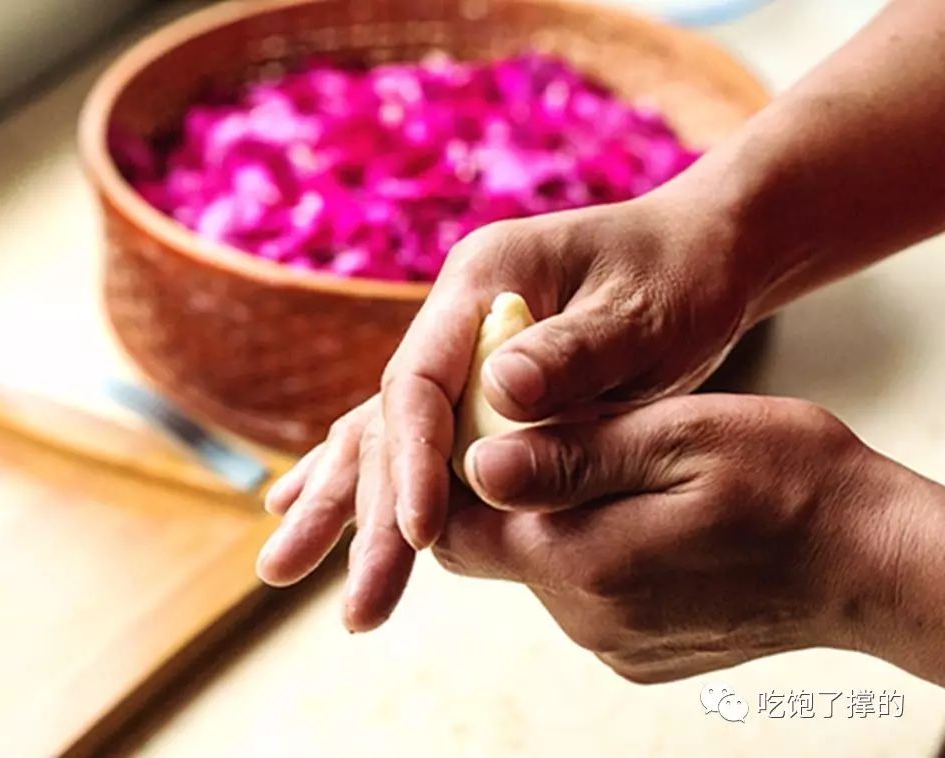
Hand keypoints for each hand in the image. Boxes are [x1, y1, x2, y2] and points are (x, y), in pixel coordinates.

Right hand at [256, 192, 758, 630]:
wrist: (700, 252)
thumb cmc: (679, 276)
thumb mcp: (639, 312)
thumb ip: (572, 351)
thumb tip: (500, 395)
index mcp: (481, 282)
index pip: (421, 381)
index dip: (414, 461)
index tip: (420, 536)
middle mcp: (452, 315)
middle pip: (390, 421)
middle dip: (366, 514)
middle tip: (356, 609)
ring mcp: (457, 349)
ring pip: (384, 435)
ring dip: (342, 506)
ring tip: (279, 571)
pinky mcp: (475, 382)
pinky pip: (411, 435)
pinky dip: (369, 478)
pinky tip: (306, 505)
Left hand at [434, 394, 915, 681]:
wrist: (874, 564)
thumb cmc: (791, 483)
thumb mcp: (681, 438)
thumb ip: (573, 456)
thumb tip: (477, 465)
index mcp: (582, 561)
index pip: (457, 531)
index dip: (452, 475)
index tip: (482, 423)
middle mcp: (584, 617)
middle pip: (492, 550)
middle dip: (503, 493)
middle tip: (551, 430)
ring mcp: (612, 641)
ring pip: (537, 567)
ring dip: (553, 516)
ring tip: (612, 465)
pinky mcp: (637, 650)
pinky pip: (581, 593)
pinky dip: (592, 548)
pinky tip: (643, 512)